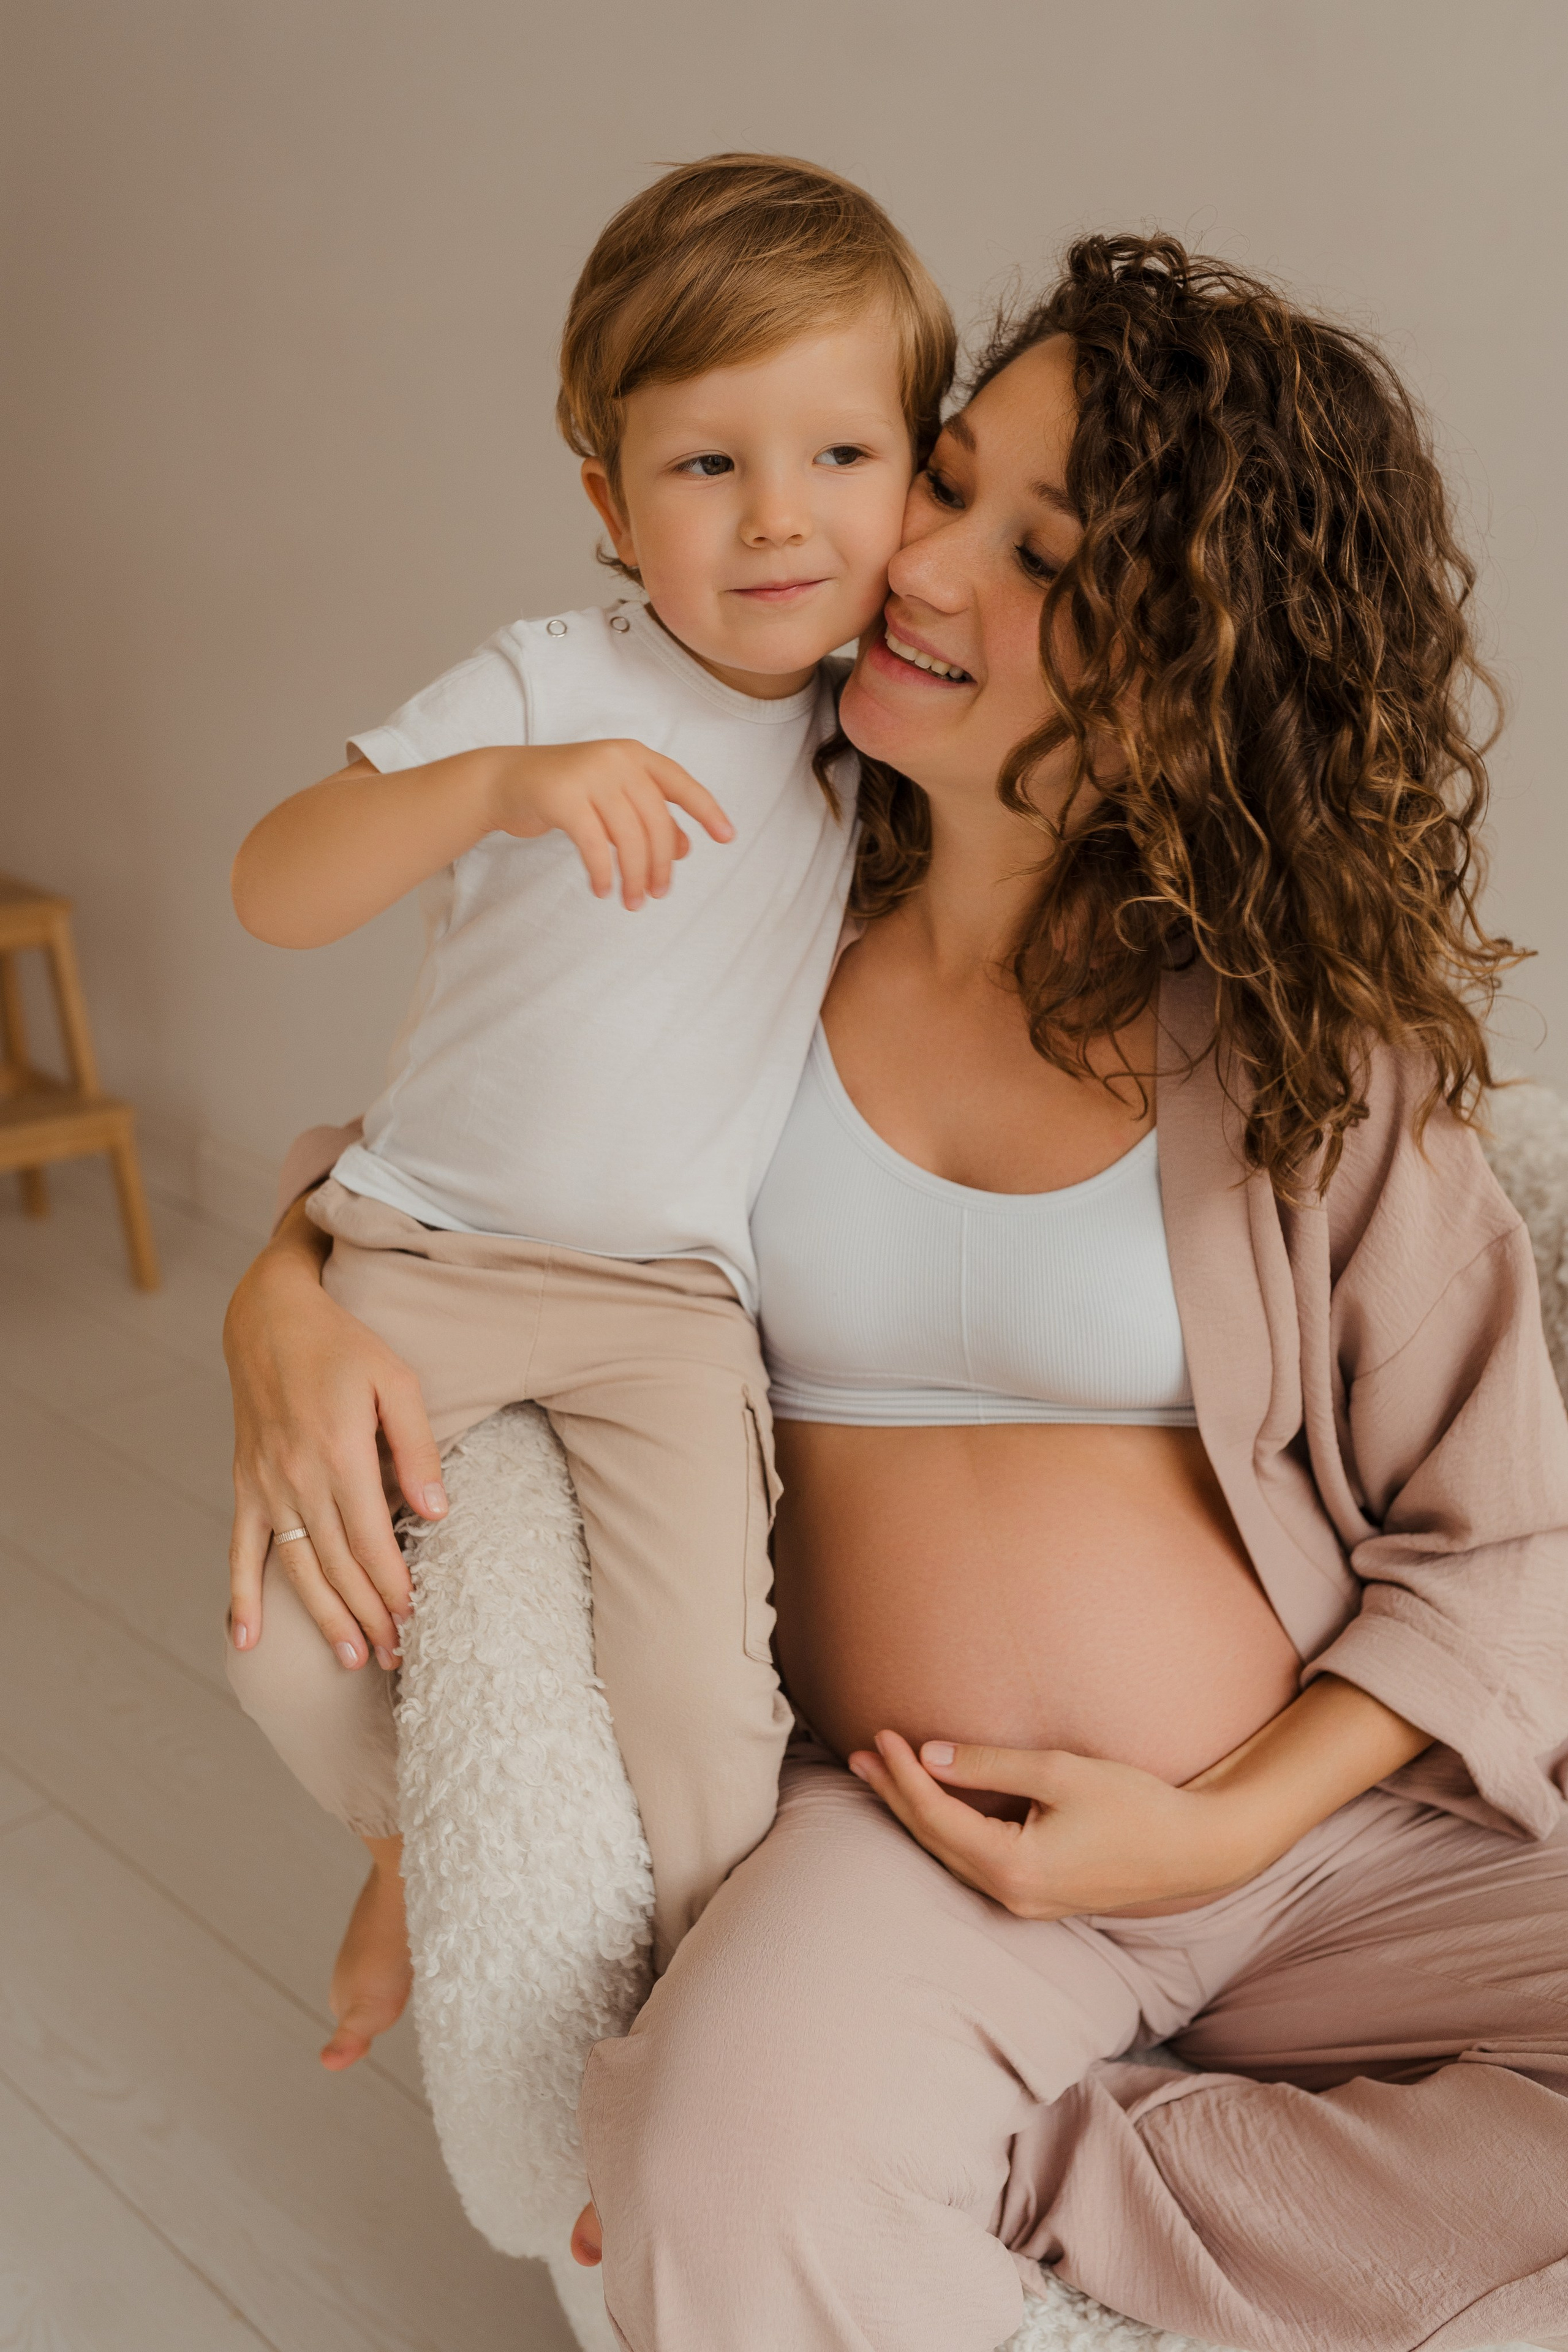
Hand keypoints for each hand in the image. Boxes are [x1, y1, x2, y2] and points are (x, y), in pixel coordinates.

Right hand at [224, 1200, 445, 1670]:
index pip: (372, 1541)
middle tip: (398, 1657)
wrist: (268, 1320)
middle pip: (337, 1565)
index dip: (394, 1587)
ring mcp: (266, 1486)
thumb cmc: (343, 1348)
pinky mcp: (246, 1486)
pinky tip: (245, 1640)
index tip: (418, 1621)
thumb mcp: (396, 1380)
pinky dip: (242, 1596)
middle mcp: (297, 1478)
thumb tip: (437, 1513)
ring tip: (354, 1659)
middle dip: (370, 1616)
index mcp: (339, 1454)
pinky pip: (242, 1550)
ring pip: (297, 1569)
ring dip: (324, 1618)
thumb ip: (418, 1447)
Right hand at [489, 740, 732, 908]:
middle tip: (658, 894)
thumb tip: (685, 849)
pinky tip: (603, 889)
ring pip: (628, 835)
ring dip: (634, 876)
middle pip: (655, 820)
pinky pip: (593, 844)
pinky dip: (602, 872)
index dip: (707, 810)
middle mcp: (617, 759)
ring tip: (633, 902)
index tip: (727, 837)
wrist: (506, 781)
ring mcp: (589, 774)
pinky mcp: (562, 796)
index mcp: (636, 756)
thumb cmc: (568, 793)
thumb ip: (649, 818)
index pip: (681, 783)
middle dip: (661, 863)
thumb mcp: (614, 800)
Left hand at [847, 1733, 1265, 1919]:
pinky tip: (933, 1807)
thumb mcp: (1061, 1772)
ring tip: (883, 1775)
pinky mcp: (1037, 1896)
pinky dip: (945, 1830)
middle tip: (859, 1755)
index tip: (883, 1735)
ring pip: (950, 1855)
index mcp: (1013, 1867)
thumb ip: (990, 1766)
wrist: (1194, 1851)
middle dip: (894, 1795)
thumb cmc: (1134, 1806)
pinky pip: (973, 1862)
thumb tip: (929, 1755)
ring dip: (915, 1813)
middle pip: (934, 1841)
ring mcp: (1024, 1902)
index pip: (937, 1818)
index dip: (903, 1776)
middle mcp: (1011, 1895)